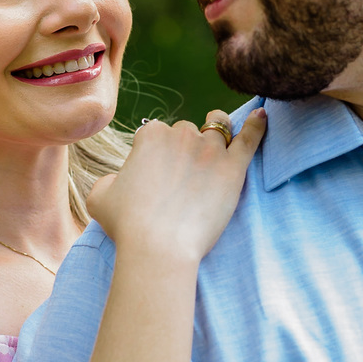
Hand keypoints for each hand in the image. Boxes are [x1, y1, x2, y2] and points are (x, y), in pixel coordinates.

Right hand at [86, 108, 266, 263]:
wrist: (159, 247)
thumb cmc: (127, 224)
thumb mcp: (100, 196)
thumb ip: (110, 178)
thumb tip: (120, 179)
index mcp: (151, 136)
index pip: (158, 134)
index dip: (158, 155)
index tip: (157, 177)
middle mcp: (181, 135)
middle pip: (187, 132)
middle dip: (185, 150)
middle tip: (181, 181)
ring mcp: (210, 149)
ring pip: (217, 130)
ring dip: (216, 137)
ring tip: (215, 155)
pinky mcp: (233, 167)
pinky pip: (249, 138)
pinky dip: (257, 125)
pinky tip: (263, 114)